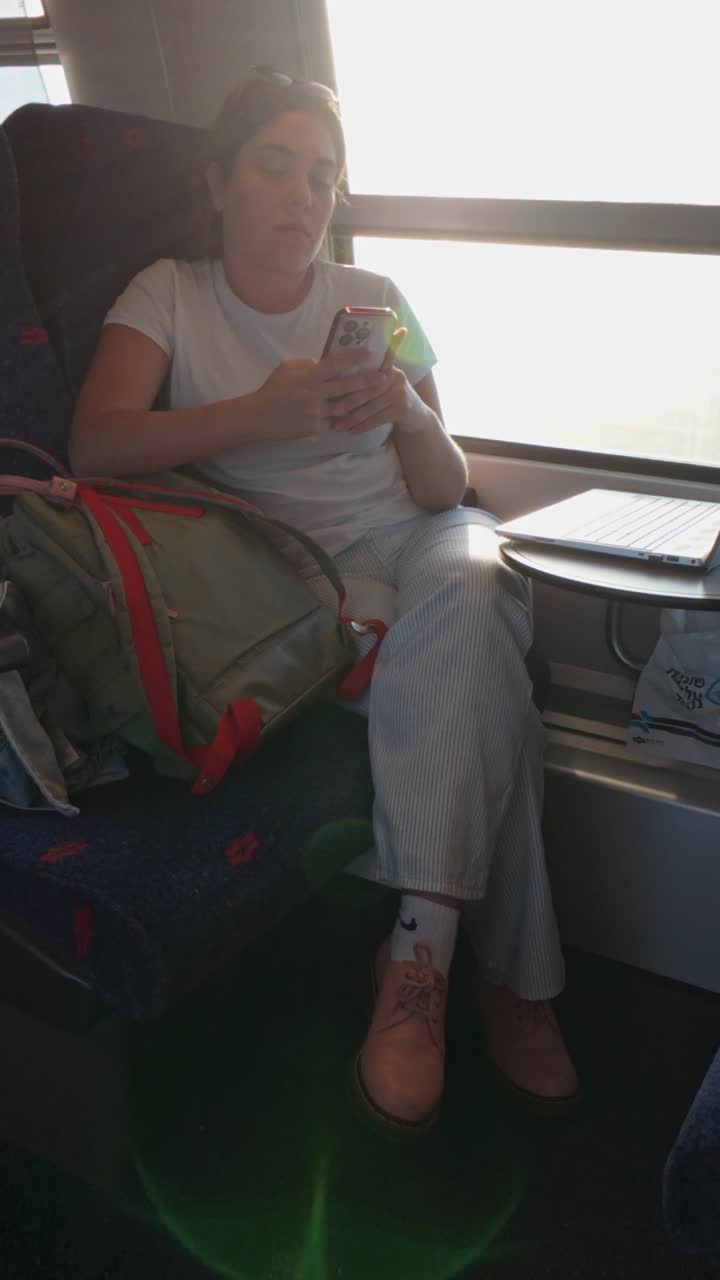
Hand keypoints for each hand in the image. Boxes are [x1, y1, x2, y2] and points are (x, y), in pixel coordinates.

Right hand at [254, 353, 389, 441]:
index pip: (336, 365)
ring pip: (345, 406)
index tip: (369, 354)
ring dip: (361, 401)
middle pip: (347, 387)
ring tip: (375, 396)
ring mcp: (317, 412)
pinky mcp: (316, 427)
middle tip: (384, 377)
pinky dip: (346, 417)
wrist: (260, 416)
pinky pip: (335, 421)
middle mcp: (315, 394)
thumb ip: (309, 365)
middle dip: (368, 382)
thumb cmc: (274, 388)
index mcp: (309, 376)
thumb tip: (327, 362)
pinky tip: (359, 414)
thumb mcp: (289, 368)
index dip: (354, 359)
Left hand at [327, 329, 433, 435]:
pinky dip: (364, 426)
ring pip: (370, 406)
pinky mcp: (403, 408)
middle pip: (365, 390)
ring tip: (338, 426)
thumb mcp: (381, 385)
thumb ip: (365, 380)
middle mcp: (394, 375)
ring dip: (353, 419)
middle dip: (346, 403)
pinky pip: (378, 418)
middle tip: (331, 412)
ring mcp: (400, 391)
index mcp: (385, 365)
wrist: (416, 416)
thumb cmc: (391, 399)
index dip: (347, 381)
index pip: (364, 371)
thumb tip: (333, 382)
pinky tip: (353, 432)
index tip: (329, 390)